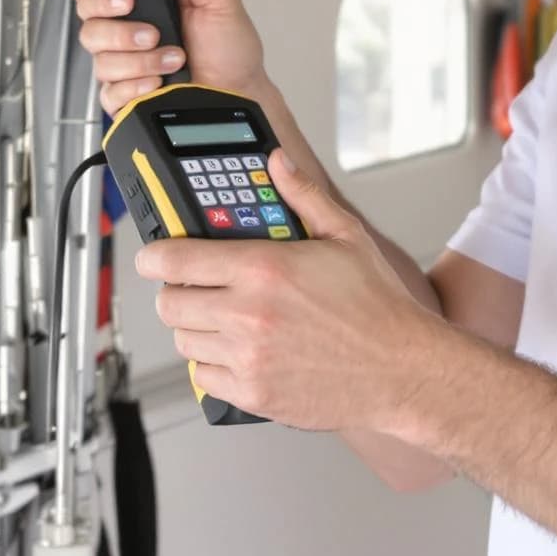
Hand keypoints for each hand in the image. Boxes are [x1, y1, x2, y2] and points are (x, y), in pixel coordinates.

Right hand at [71, 0, 269, 114]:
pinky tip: (159, 81)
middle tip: (152, 31)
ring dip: (140, 60)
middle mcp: (126, 27)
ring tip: (174, 58)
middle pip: (88, 19)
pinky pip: (109, 91)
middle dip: (118, 27)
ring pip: (100, 58)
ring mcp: (123, 61)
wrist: (239, 89)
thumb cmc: (230, 44)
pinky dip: (137, 85)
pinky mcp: (124, 94)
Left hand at [136, 150, 448, 432]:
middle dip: (178, 292)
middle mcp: (248, 314)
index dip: (154, 255)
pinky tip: (240, 352)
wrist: (402, 369)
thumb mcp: (345, 237)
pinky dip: (214, 365)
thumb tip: (278, 162)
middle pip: (170, 303)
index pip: (175, 259)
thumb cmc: (378, 307)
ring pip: (184, 342)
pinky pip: (204, 378)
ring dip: (197, 329)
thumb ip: (303, 195)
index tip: (153, 256)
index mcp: (264, 269)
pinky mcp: (253, 393)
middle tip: (198, 288)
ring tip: (226, 320)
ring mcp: (247, 357)